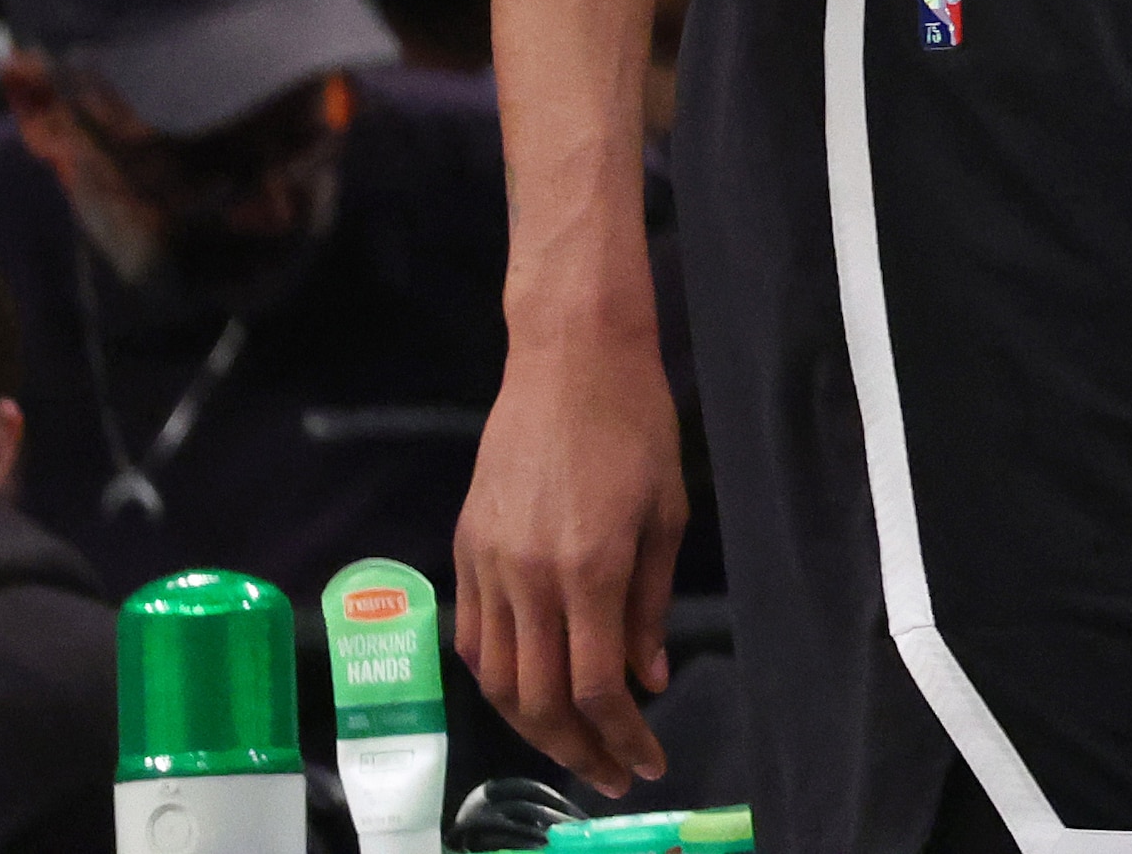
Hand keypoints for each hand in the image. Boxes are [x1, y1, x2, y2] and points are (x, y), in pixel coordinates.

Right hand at [455, 311, 686, 791]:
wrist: (569, 358)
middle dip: (578, 751)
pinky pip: (472, 638)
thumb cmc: (636, 425)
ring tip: (574, 745)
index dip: (622, 737)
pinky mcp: (464, 547)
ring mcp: (487, 564)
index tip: (649, 762)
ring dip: (533, 726)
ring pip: (497, 679)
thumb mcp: (666, 513)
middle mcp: (529, 578)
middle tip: (612, 773)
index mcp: (589, 569)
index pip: (595, 688)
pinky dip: (498, 676)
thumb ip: (651, 605)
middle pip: (539, 700)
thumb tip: (647, 679)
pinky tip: (529, 688)